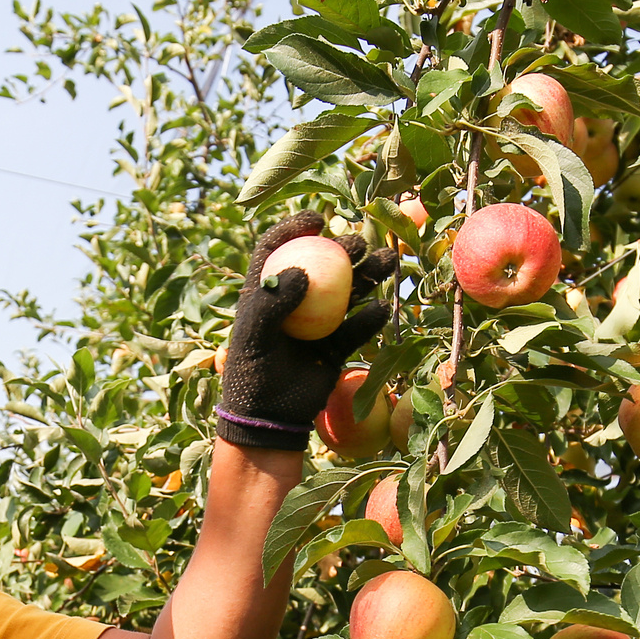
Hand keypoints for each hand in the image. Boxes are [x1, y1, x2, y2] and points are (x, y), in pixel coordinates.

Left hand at [215, 214, 395, 449]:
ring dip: (368, 276)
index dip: (295, 228)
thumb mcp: (253, 336)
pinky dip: (371, 318)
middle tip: (359, 243)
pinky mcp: (334, 347)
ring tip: (387, 261)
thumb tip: (302, 272)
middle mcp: (293, 304)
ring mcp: (316, 325)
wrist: (269, 420)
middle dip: (343, 249)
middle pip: (321, 266)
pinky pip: (357, 328)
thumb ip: (272, 303)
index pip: (277, 249)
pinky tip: (383, 308)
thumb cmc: (252, 375)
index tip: (319, 218)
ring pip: (347, 293)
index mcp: (265, 293)